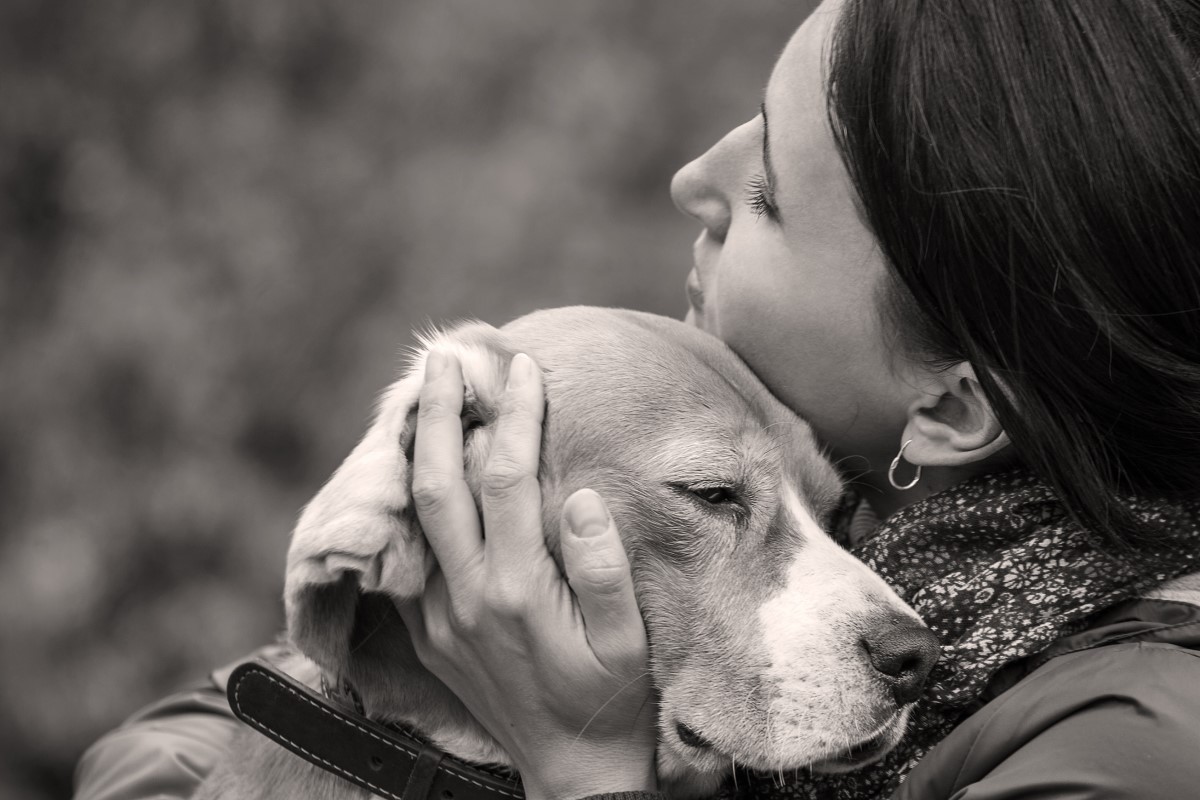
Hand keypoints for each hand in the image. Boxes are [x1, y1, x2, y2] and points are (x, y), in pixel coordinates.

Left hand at [398, 350, 657, 799]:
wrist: (571, 769)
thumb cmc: (609, 698)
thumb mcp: (628, 639)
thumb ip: (602, 566)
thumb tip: (576, 494)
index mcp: (518, 588)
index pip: (506, 478)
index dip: (515, 416)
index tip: (525, 369)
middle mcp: (467, 596)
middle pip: (439, 484)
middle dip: (438, 414)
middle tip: (442, 358)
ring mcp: (439, 615)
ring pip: (414, 516)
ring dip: (415, 451)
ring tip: (420, 398)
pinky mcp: (427, 632)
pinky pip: (408, 554)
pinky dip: (410, 503)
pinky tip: (420, 472)